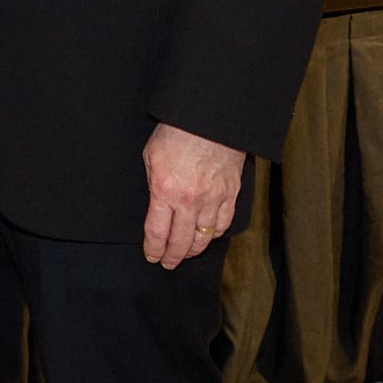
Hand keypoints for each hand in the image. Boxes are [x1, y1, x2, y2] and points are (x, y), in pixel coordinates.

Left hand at [141, 122, 244, 267]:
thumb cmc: (175, 133)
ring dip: (194, 249)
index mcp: (164, 191)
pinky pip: (224, 224)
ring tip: (186, 254)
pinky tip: (207, 236)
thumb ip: (154, 184)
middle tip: (168, 263)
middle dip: (172, 256)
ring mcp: (213, 199)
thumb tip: (157, 206)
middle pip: (181, 241)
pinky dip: (214, 234)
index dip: (154, 249)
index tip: (152, 257)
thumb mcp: (151, 157)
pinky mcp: (232, 194)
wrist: (209, 118)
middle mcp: (189, 200)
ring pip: (204, 237)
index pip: (157, 232)